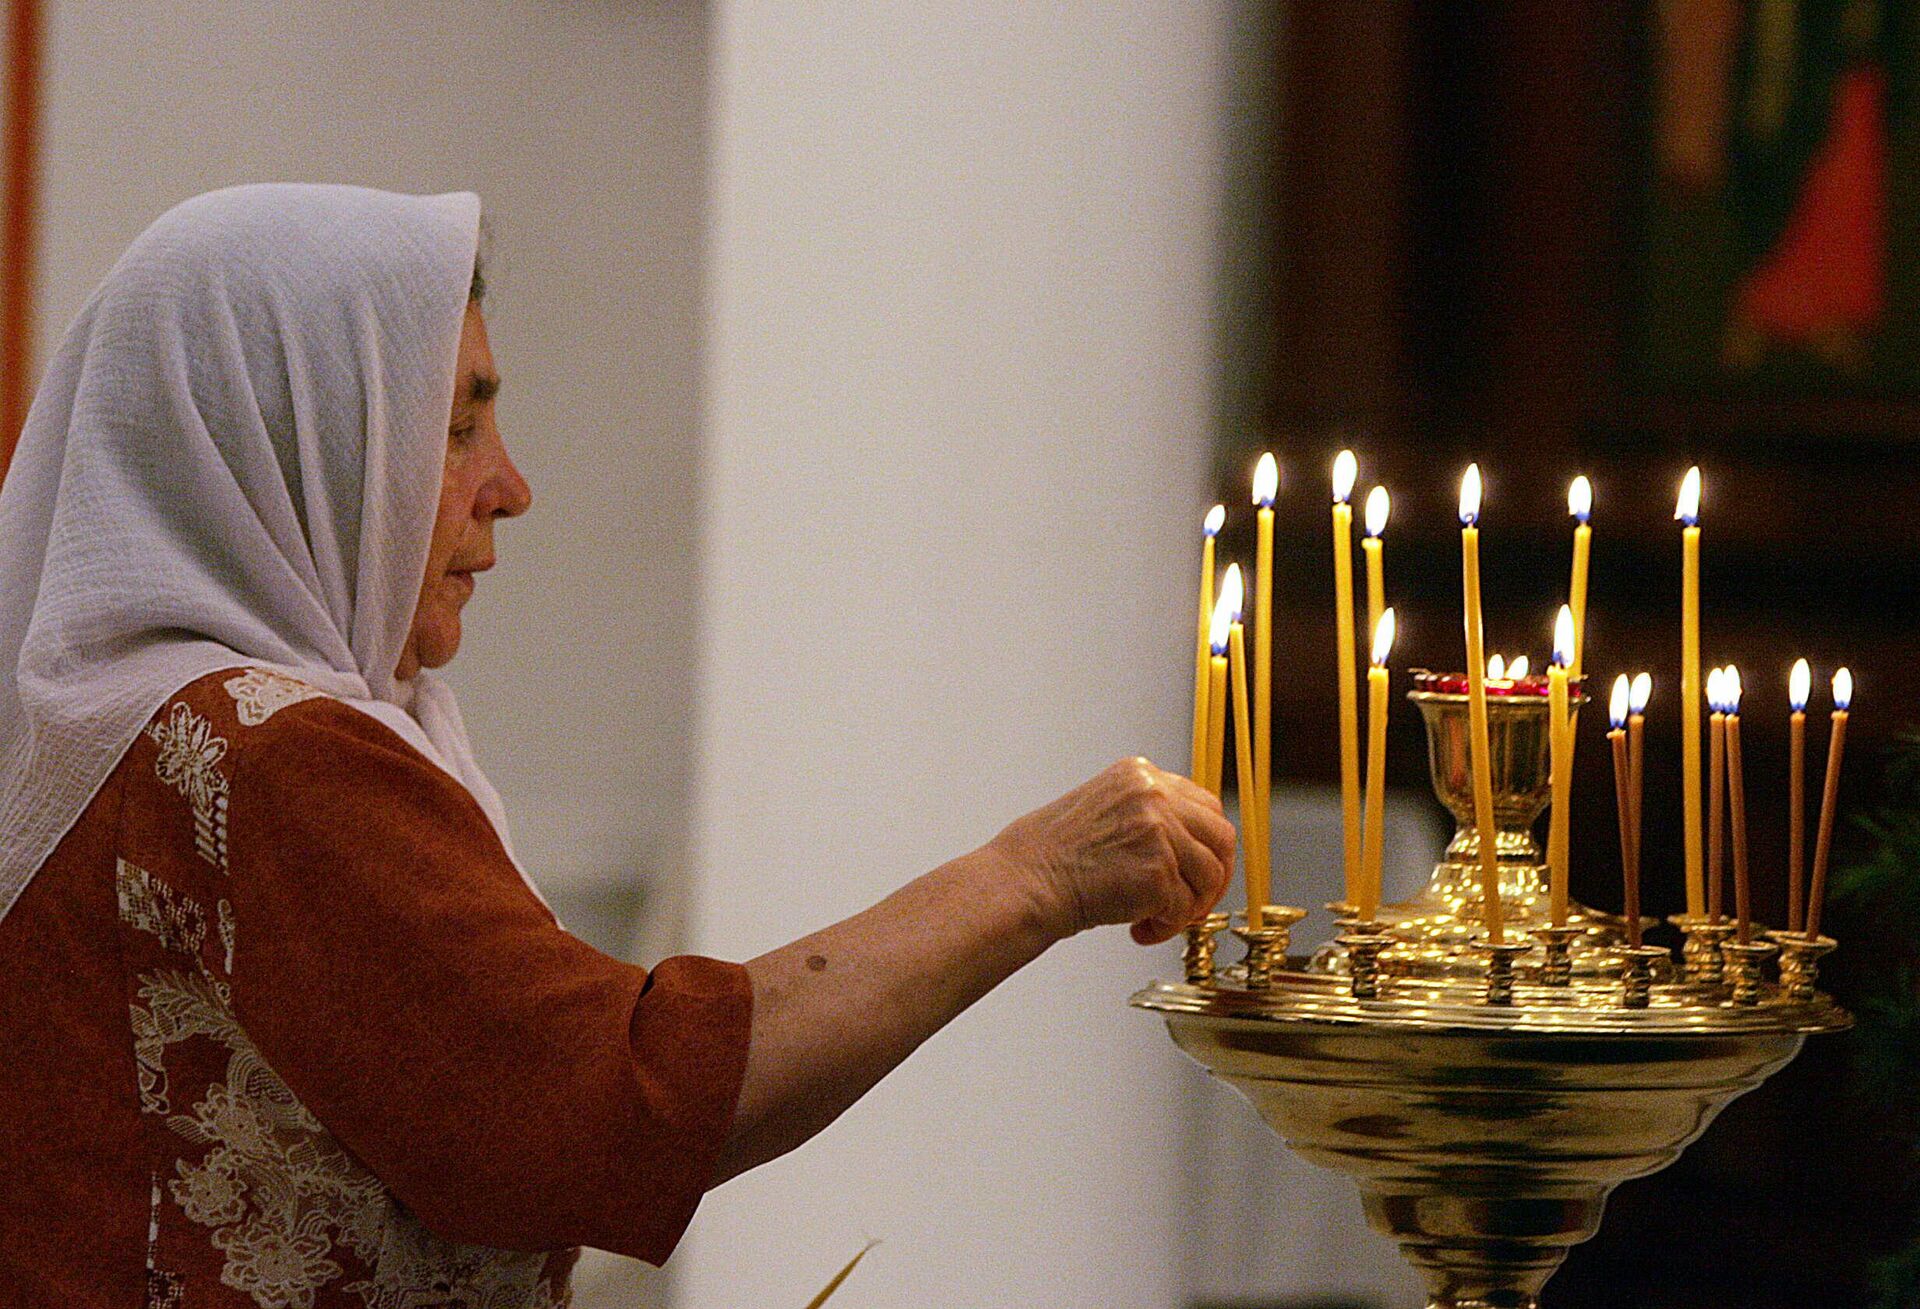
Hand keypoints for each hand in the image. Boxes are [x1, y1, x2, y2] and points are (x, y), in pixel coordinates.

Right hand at [987, 757, 1234, 944]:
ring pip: (1209, 876)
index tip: (1200, 868)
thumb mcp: (1102, 810)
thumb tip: (1186, 847)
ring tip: (1157, 918)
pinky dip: (1166, 926)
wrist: (1024, 881)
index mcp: (1140, 775)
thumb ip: (1146, 817)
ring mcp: (1159, 831)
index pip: (1204, 805)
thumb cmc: (1049, 856)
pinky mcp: (1158, 871)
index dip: (1207, 844)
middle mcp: (1154, 795)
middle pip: (1220, 836)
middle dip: (1214, 876)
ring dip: (1189, 906)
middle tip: (1194, 901)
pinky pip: (1184, 909)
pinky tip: (1139, 929)